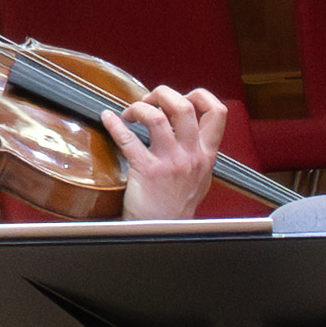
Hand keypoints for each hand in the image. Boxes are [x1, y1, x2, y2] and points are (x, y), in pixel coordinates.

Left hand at [111, 82, 237, 222]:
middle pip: (184, 106)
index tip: (182, 96)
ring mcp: (170, 162)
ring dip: (140, 107)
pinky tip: (108, 119)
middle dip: (163, 94)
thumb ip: (198, 152)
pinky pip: (128, 138)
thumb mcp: (200, 178)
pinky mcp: (147, 170)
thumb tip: (186, 127)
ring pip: (157, 116)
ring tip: (131, 112)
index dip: (199, 95)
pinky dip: (114, 124)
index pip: (217, 112)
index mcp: (206, 154)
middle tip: (150, 100)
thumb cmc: (176, 208)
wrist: (163, 232)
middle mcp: (191, 155)